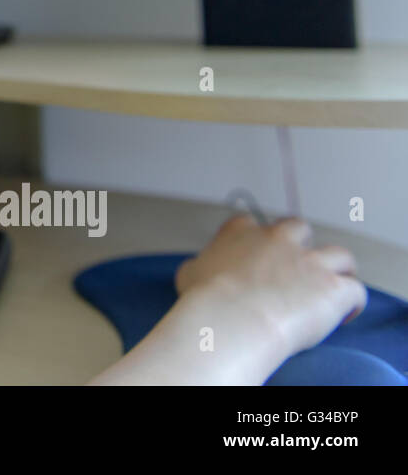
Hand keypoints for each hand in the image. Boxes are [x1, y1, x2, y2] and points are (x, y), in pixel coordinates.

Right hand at [175, 214, 366, 356]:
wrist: (231, 319)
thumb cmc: (205, 299)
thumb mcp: (188, 274)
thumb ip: (200, 265)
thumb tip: (199, 270)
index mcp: (241, 232)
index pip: (250, 223)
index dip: (253, 239)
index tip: (253, 256)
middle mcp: (278, 239)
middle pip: (298, 228)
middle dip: (300, 245)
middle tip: (292, 268)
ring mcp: (310, 261)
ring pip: (339, 255)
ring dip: (336, 269)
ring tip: (329, 287)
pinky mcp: (333, 287)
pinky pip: (355, 290)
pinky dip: (352, 302)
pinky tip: (344, 314)